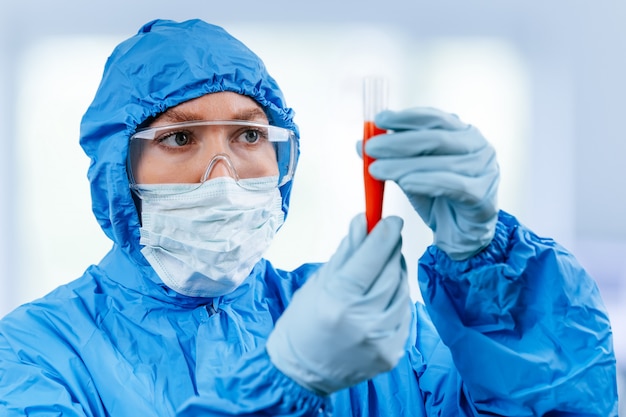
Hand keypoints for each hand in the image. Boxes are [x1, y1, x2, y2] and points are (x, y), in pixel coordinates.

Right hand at [266, 214, 410, 394]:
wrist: (301, 374)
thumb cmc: (302, 325)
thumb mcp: (317, 284)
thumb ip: (345, 254)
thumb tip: (363, 223)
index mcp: (337, 302)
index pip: (369, 260)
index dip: (384, 236)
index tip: (392, 220)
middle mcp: (362, 323)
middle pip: (391, 273)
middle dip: (392, 250)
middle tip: (388, 237)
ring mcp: (381, 341)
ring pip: (402, 292)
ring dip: (396, 273)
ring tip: (381, 268)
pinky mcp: (392, 354)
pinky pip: (404, 314)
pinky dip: (396, 299)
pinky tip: (382, 296)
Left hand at [363, 107, 499, 259]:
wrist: (459, 234)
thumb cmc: (438, 199)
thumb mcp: (411, 173)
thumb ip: (391, 157)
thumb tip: (360, 144)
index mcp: (463, 133)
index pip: (434, 118)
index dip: (405, 117)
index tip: (379, 119)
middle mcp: (478, 147)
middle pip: (435, 138)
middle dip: (398, 142)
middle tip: (371, 148)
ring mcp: (485, 170)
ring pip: (441, 162)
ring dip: (404, 165)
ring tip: (377, 170)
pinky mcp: (483, 195)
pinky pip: (453, 185)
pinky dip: (426, 182)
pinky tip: (405, 183)